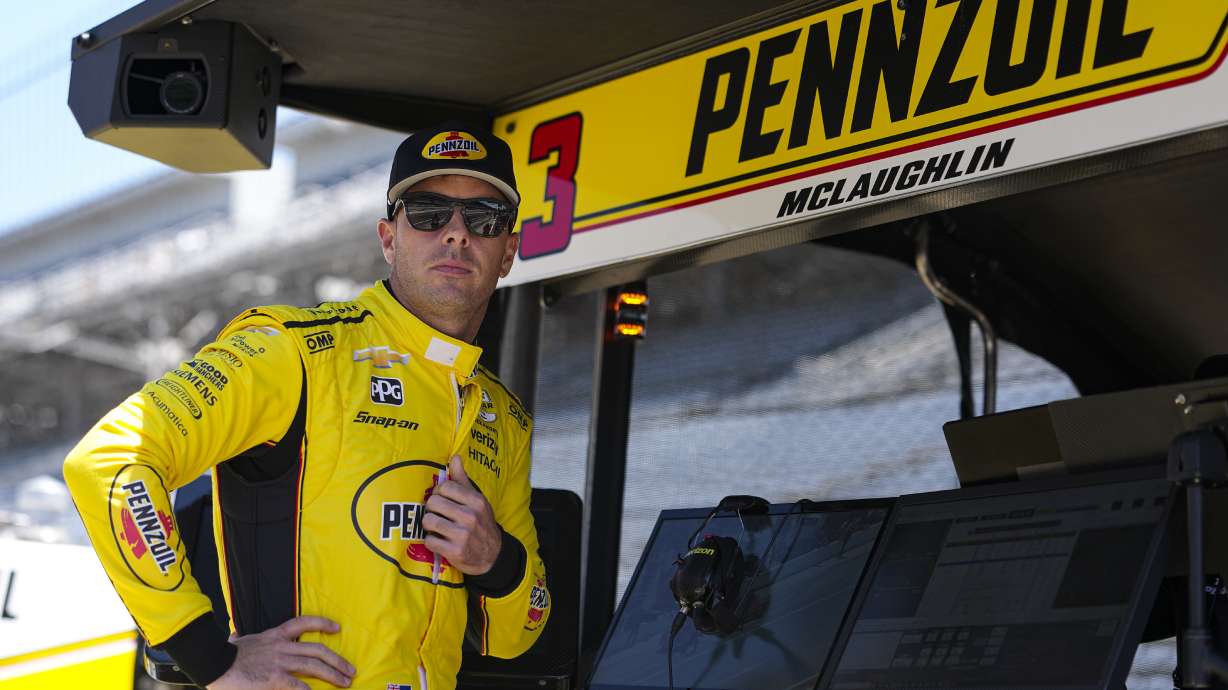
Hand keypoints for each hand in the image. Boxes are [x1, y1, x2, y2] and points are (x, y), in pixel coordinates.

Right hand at [207, 616, 354, 689]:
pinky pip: (298, 685)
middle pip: (317, 649)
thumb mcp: (237, 641)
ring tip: (346, 681)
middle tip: (350, 669)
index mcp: (274, 636)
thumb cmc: (224, 655)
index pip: (303, 623)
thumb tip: (235, 634)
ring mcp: (280, 662)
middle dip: (337, 660)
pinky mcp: (274, 678)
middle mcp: (282, 646)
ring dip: (333, 674)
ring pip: (314, 665)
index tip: (337, 627)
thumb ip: (241, 638)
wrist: (214, 662)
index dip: (322, 624)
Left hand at [423, 455, 501, 574]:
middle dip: (432, 509)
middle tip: (438, 515)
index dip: (439, 493)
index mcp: (476, 501)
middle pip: (433, 503)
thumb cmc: (481, 523)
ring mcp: (463, 535)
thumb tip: (455, 457)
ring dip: (429, 525)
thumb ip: (463, 479)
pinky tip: (440, 541)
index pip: (444, 487)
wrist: (492, 555)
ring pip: (428, 521)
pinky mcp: (455, 552)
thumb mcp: (477, 500)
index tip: (443, 501)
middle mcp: (470, 516)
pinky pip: (429, 540)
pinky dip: (431, 541)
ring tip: (437, 528)